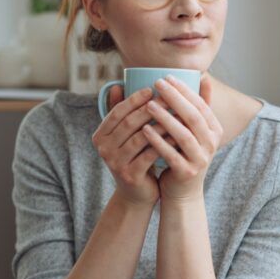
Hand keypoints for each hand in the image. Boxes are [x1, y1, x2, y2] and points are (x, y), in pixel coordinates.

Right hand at [92, 85, 167, 206]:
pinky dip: (165, 142)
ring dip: (161, 124)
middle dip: (151, 108)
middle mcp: (103, 149)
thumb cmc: (134, 157)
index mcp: (100, 135)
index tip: (153, 88)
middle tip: (169, 97)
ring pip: (141, 137)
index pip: (117, 112)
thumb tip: (117, 84)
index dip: (134, 99)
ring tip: (177, 114)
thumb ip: (121, 113)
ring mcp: (115, 163)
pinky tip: (179, 135)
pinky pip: (150, 153)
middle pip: (129, 123)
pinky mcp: (130, 175)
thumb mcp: (124, 135)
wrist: (137, 194)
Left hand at [141, 72, 223, 201]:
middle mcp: (211, 144)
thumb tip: (202, 76)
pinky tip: (144, 130)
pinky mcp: (187, 172)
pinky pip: (171, 154)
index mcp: (214, 130)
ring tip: (148, 104)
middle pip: (193, 116)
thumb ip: (197, 107)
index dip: (185, 90)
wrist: (182, 192)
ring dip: (165, 118)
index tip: (167, 76)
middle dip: (175, 98)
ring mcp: (200, 159)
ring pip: (183, 135)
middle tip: (157, 83)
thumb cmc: (183, 154)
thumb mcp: (194, 131)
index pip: (201, 104)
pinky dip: (158, 141)